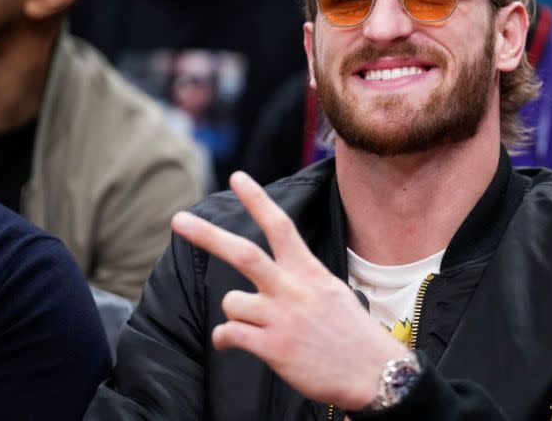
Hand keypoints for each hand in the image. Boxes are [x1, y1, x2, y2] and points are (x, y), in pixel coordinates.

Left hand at [171, 171, 408, 409]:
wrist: (373, 372)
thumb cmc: (352, 334)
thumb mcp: (333, 292)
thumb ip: (301, 280)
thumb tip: (272, 277)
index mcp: (310, 272)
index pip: (281, 226)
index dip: (257, 200)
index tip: (237, 178)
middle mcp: (293, 290)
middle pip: (244, 254)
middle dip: (207, 235)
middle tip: (178, 219)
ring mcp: (282, 318)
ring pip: (232, 301)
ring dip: (234, 312)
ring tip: (252, 325)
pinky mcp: (273, 348)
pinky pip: (230, 334)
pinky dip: (224, 338)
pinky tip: (232, 343)